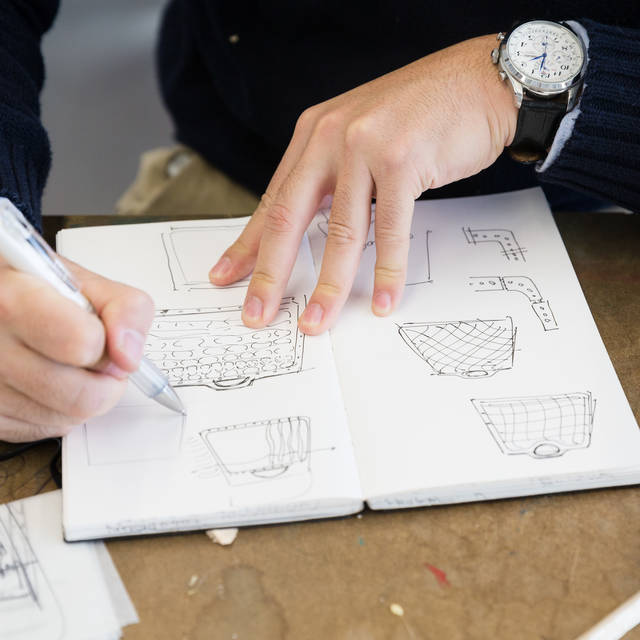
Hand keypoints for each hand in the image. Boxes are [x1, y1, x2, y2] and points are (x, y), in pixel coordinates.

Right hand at [0, 258, 153, 441]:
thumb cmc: (33, 289)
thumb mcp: (82, 280)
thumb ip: (125, 308)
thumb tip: (129, 357)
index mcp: (13, 302)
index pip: (82, 344)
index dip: (105, 345)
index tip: (103, 336)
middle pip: (83, 396)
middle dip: (105, 379)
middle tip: (96, 358)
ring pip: (69, 418)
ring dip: (84, 395)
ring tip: (65, 363)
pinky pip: (47, 428)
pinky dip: (59, 409)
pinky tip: (46, 379)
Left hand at [210, 35, 517, 334]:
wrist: (479, 80)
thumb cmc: (421, 113)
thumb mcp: (359, 136)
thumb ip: (331, 176)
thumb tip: (309, 226)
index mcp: (314, 134)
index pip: (273, 201)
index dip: (247, 244)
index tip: (227, 276)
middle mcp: (332, 137)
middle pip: (289, 218)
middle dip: (269, 274)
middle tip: (256, 314)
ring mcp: (367, 147)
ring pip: (341, 232)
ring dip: (328, 286)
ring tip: (316, 322)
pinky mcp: (404, 161)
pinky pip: (390, 229)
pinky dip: (387, 270)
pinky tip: (382, 300)